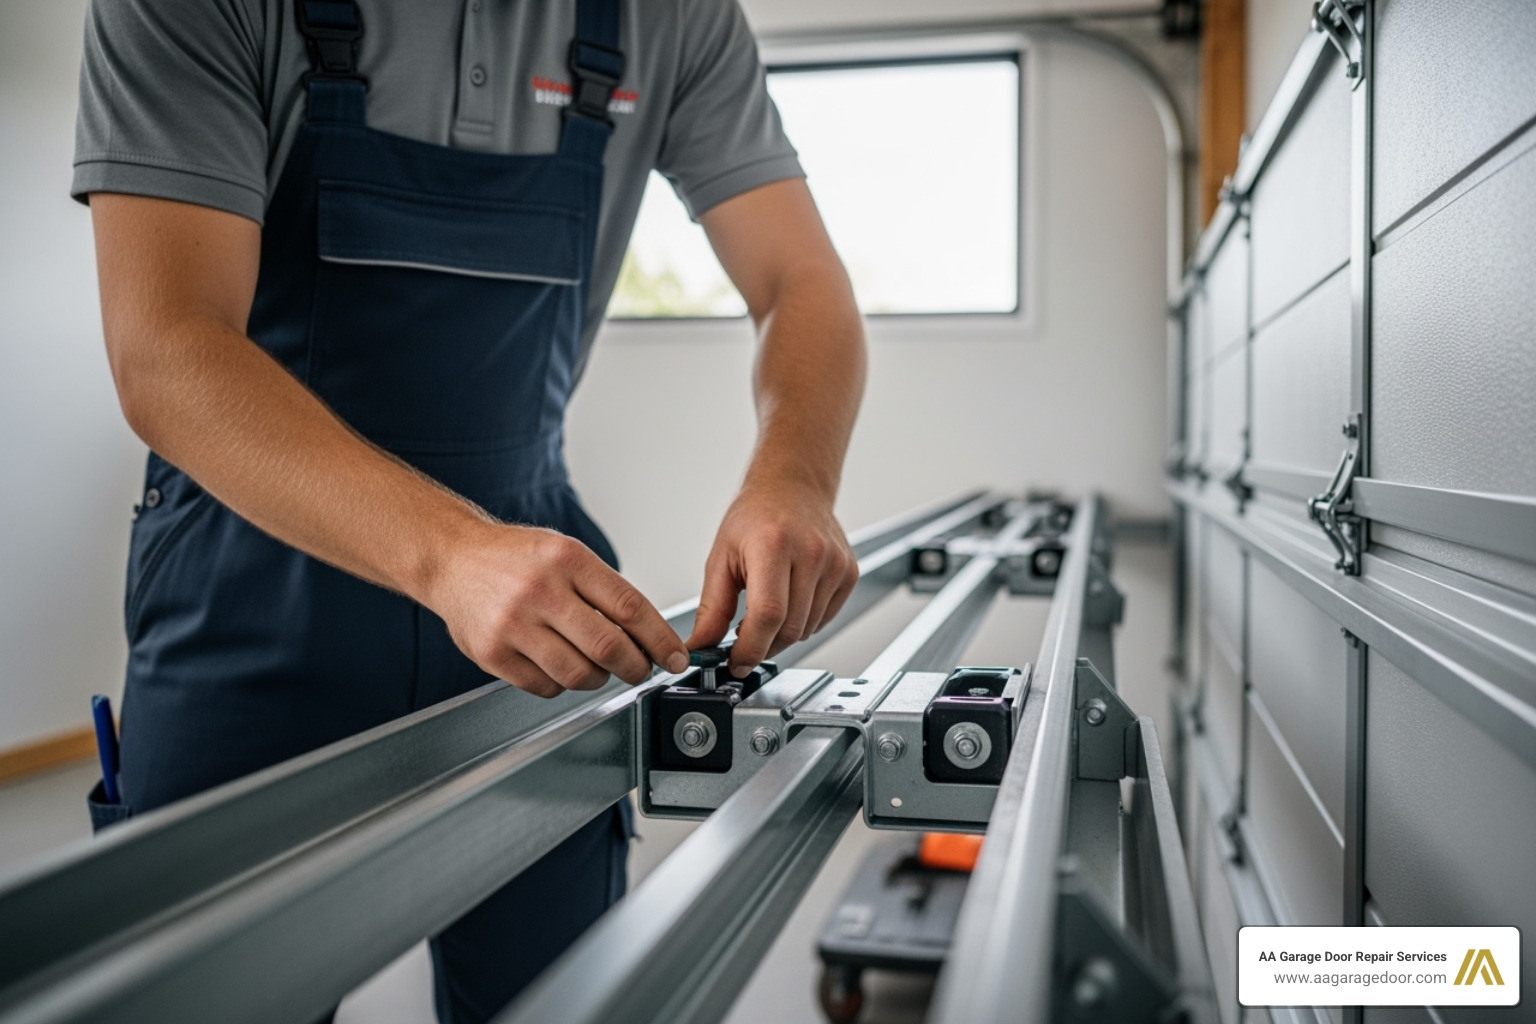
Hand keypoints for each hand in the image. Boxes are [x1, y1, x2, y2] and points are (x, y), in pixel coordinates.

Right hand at [427, 522, 688, 697]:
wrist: (452, 559)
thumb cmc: (515, 558)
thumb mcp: (565, 553)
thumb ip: (603, 590)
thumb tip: (649, 635)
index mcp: (567, 559)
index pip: (630, 608)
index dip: (660, 639)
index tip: (675, 656)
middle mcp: (540, 590)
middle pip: (608, 647)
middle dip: (636, 667)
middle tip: (641, 669)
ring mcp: (513, 624)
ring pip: (579, 674)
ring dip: (600, 678)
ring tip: (596, 665)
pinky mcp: (492, 654)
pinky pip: (546, 687)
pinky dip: (562, 684)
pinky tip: (558, 665)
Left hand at [686, 479, 858, 676]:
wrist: (792, 486)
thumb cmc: (755, 516)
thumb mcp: (721, 556)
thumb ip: (711, 607)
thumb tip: (701, 647)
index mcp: (774, 544)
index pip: (768, 614)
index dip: (751, 647)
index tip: (737, 662)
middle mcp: (811, 552)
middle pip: (790, 628)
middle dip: (764, 645)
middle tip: (744, 637)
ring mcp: (835, 563)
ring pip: (808, 629)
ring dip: (783, 634)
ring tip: (766, 609)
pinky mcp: (849, 572)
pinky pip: (825, 619)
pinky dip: (804, 622)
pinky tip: (790, 600)